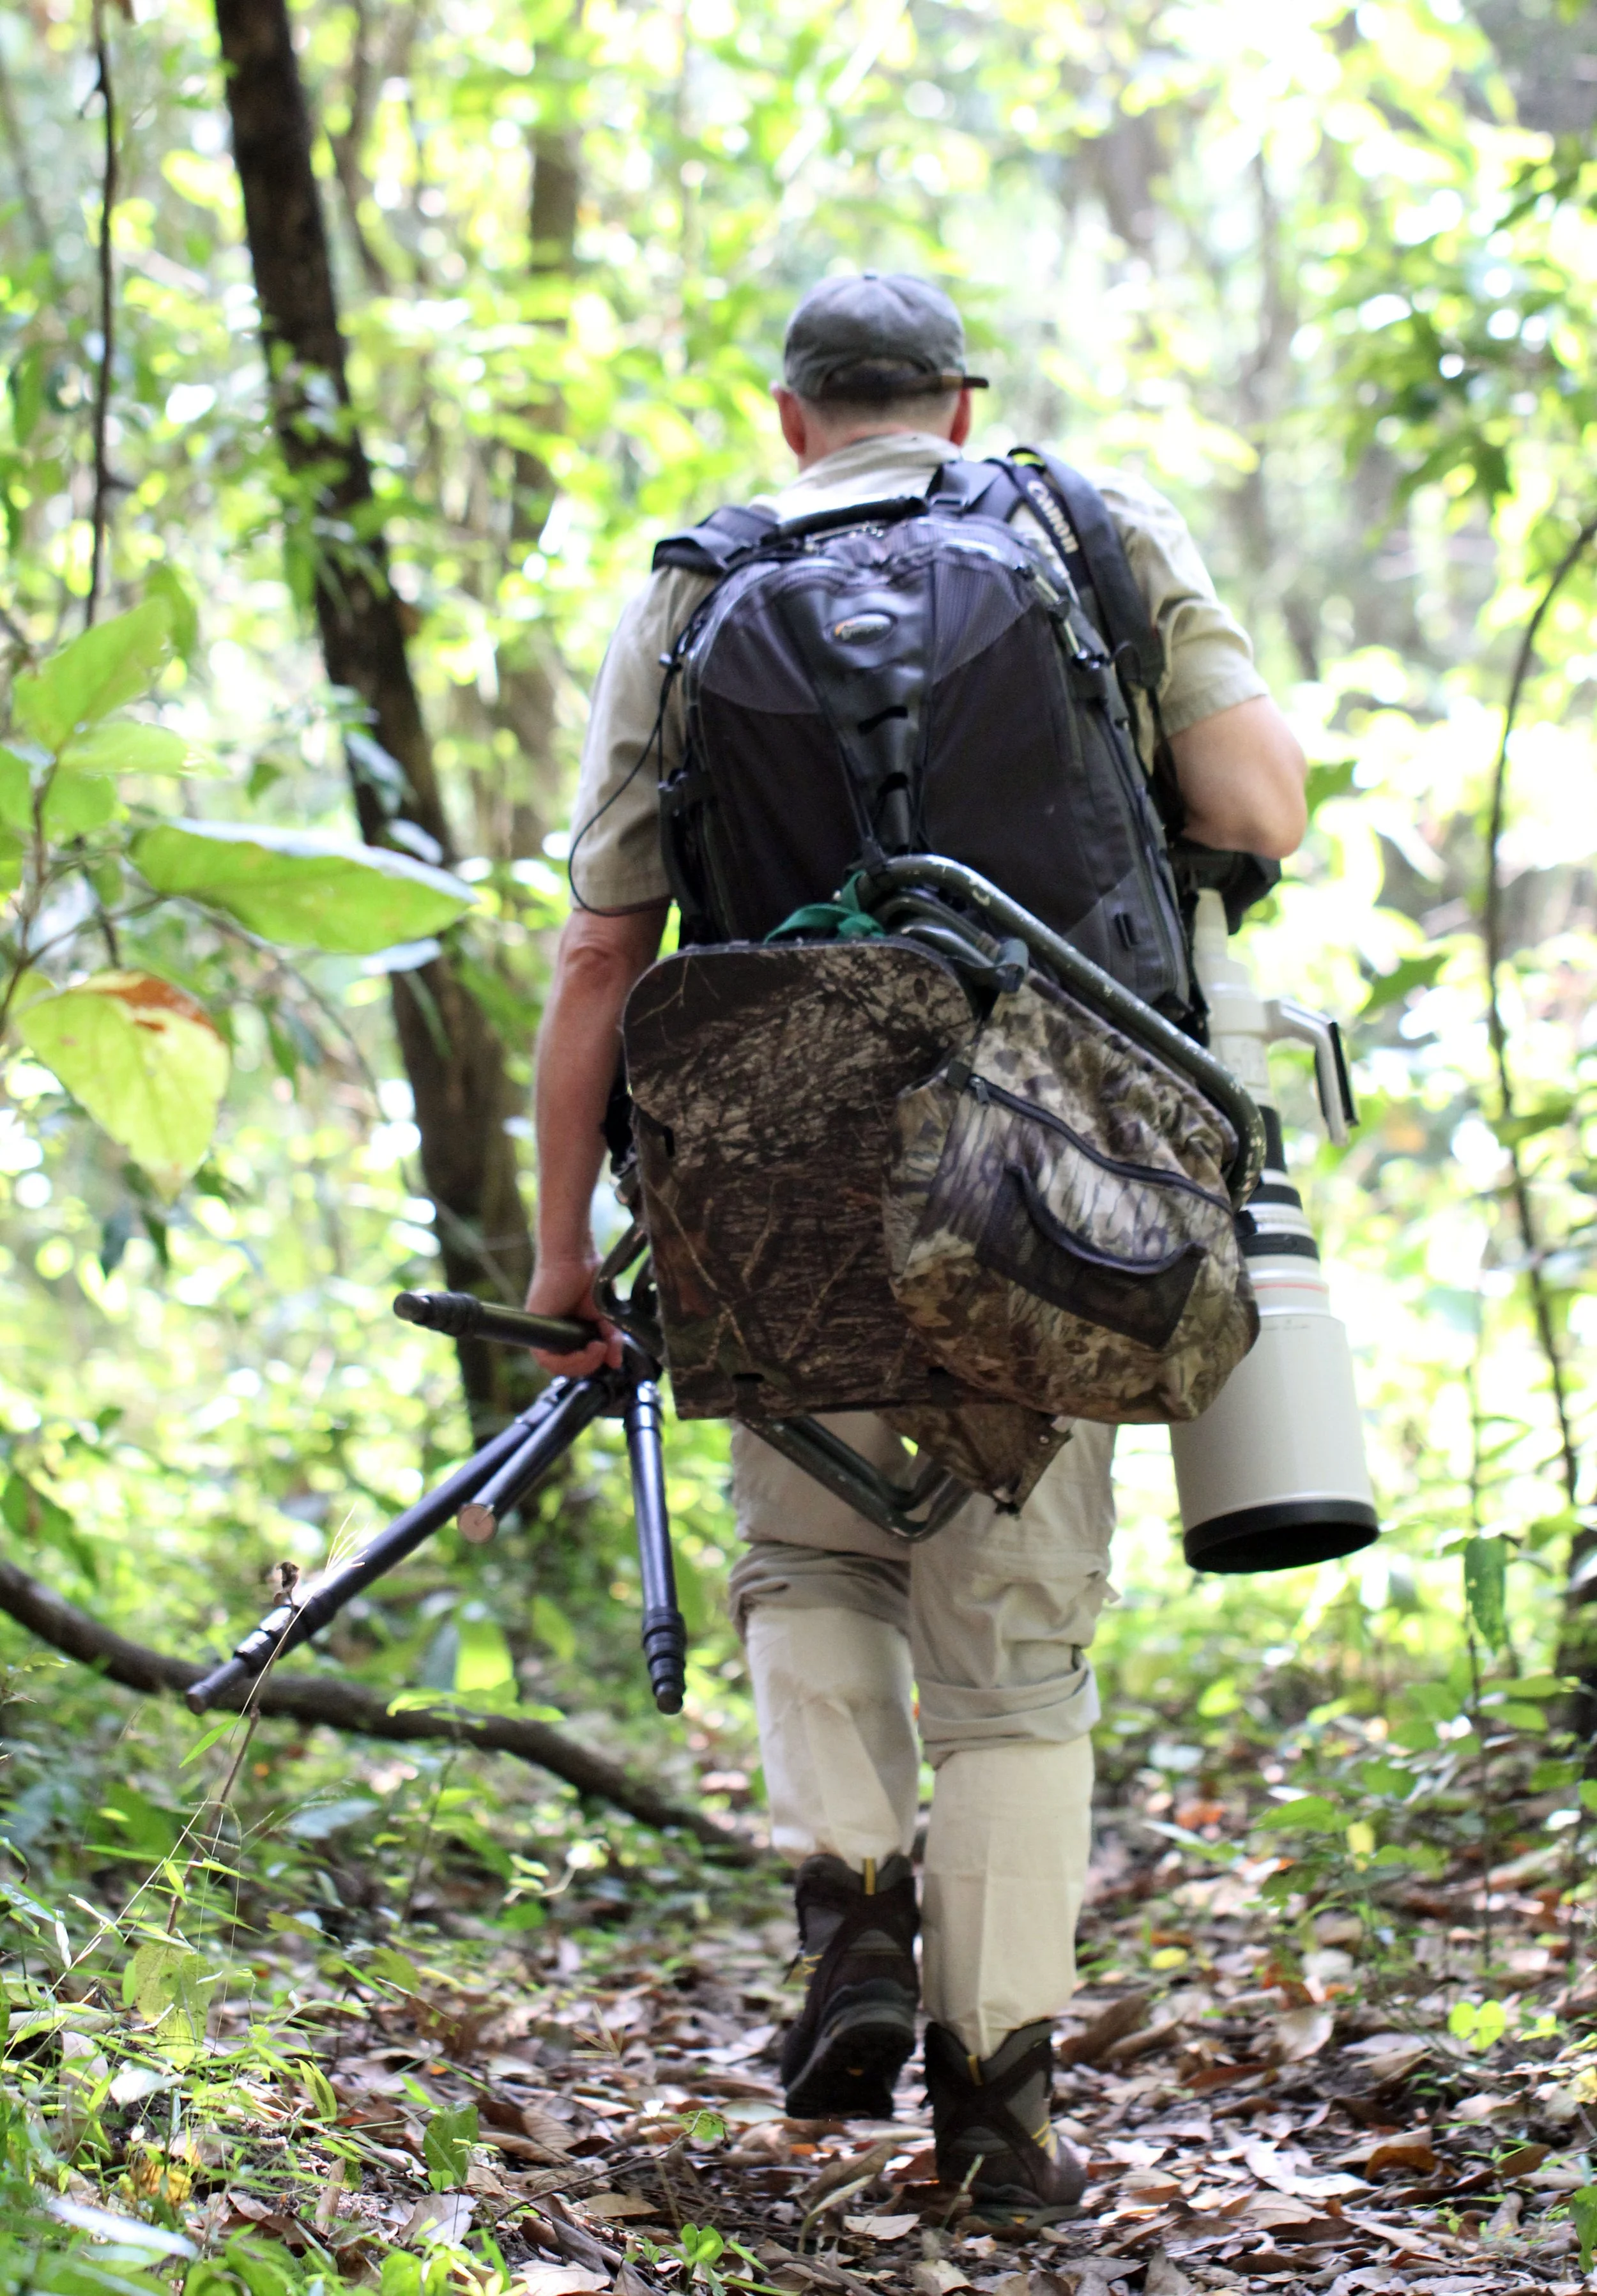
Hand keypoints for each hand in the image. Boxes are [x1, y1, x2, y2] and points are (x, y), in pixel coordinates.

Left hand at [526, 1255, 622, 1376]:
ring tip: (598, 1348)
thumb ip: (611, 1339)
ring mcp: (545, 1333)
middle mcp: (555, 1335)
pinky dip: (568, 1361)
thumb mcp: (606, 1316)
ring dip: (582, 1364)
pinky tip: (588, 1349)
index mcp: (570, 1332)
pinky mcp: (537, 1330)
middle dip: (591, 1365)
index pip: (578, 1362)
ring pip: (557, 1368)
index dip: (593, 1365)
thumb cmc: (591, 1278)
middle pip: (569, 1368)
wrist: (577, 1256)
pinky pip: (546, 1360)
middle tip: (604, 1351)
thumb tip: (616, 1362)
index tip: (608, 1354)